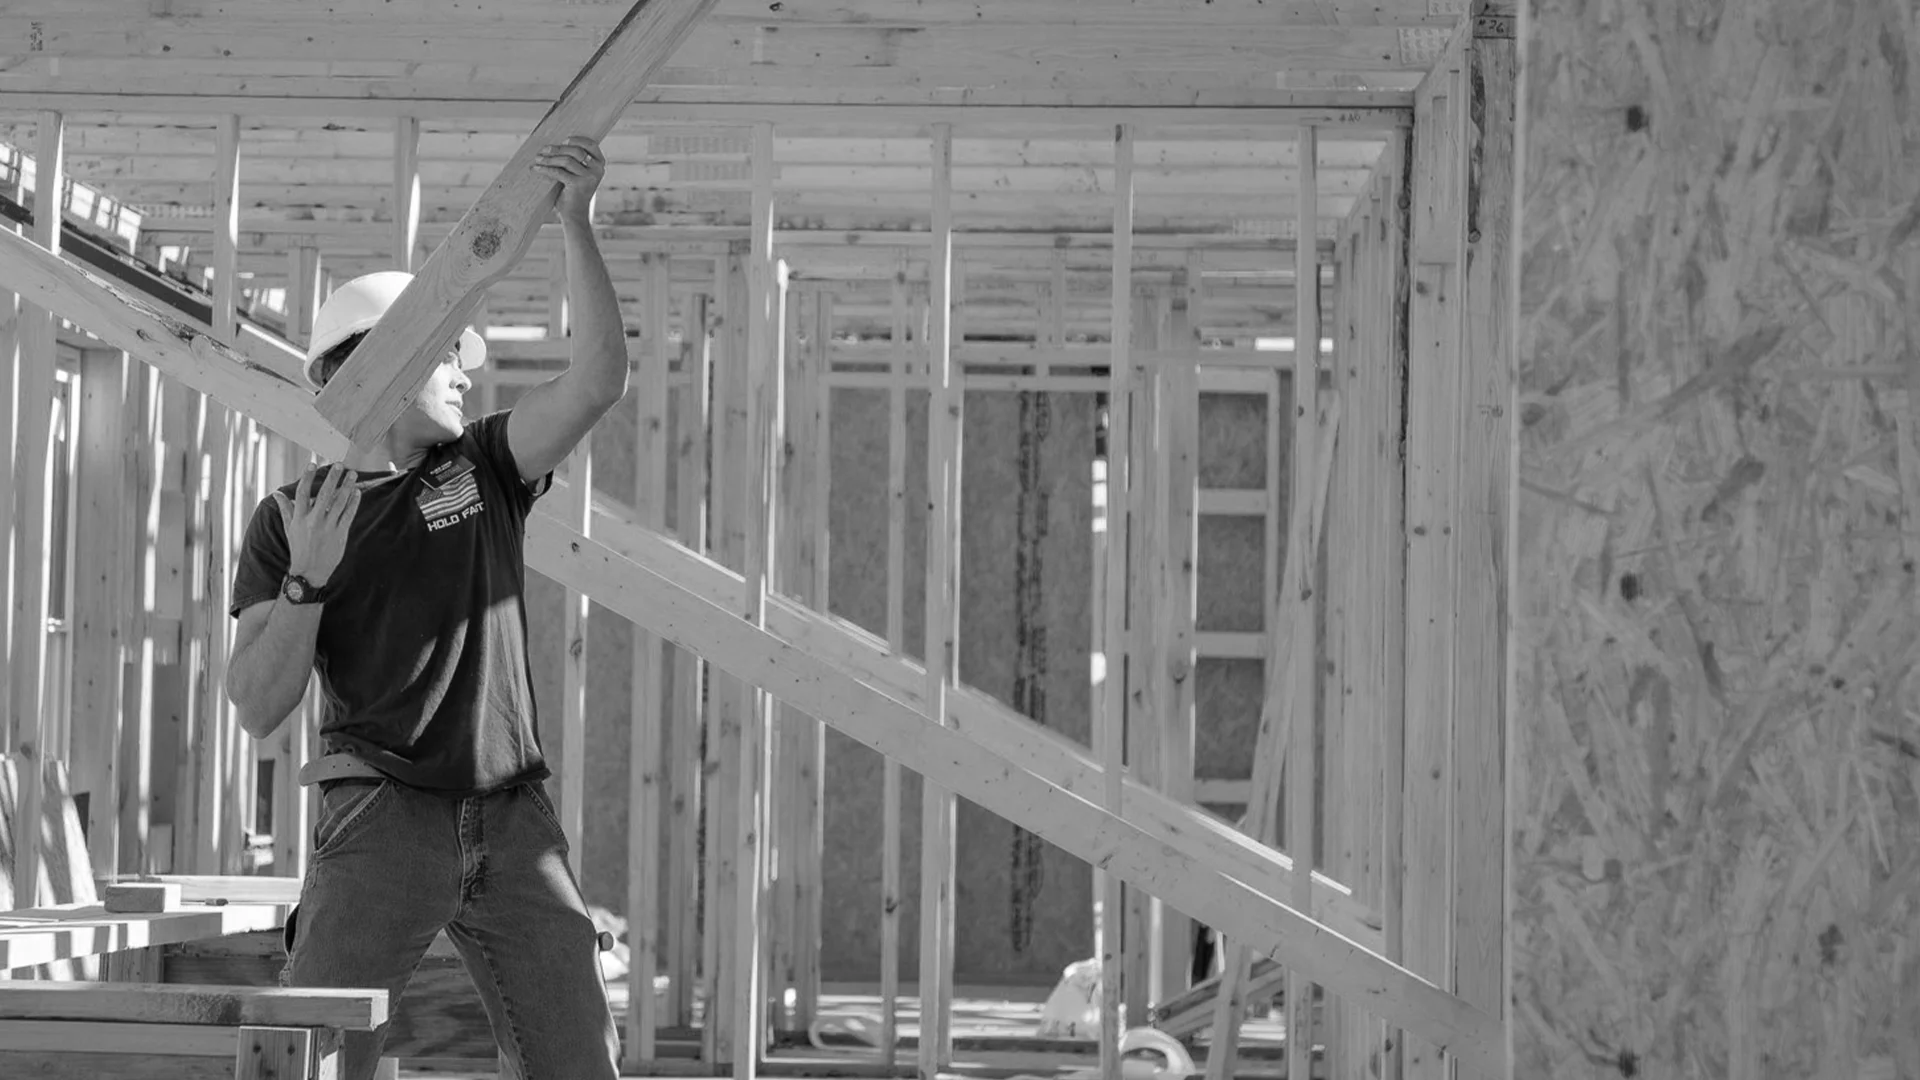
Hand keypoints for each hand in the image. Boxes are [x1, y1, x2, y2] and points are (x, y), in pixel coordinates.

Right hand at [272, 463, 359, 586]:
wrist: (310, 571)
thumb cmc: (299, 548)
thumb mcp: (290, 528)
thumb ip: (286, 509)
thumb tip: (276, 493)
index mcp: (299, 518)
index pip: (302, 493)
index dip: (306, 477)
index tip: (312, 463)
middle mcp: (313, 521)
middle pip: (323, 495)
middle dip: (332, 478)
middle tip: (340, 464)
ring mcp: (328, 528)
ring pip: (339, 503)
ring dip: (347, 487)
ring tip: (353, 474)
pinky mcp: (340, 534)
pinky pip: (348, 515)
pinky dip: (354, 502)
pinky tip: (357, 492)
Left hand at [534, 136, 605, 222]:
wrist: (575, 214)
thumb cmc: (573, 191)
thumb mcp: (578, 173)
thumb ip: (575, 159)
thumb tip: (555, 143)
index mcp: (600, 164)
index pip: (591, 144)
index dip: (577, 139)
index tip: (563, 140)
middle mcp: (597, 170)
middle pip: (576, 151)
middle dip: (557, 149)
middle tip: (543, 150)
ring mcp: (589, 178)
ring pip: (566, 160)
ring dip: (549, 158)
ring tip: (537, 159)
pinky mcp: (578, 185)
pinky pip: (558, 172)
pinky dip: (545, 169)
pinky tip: (536, 169)